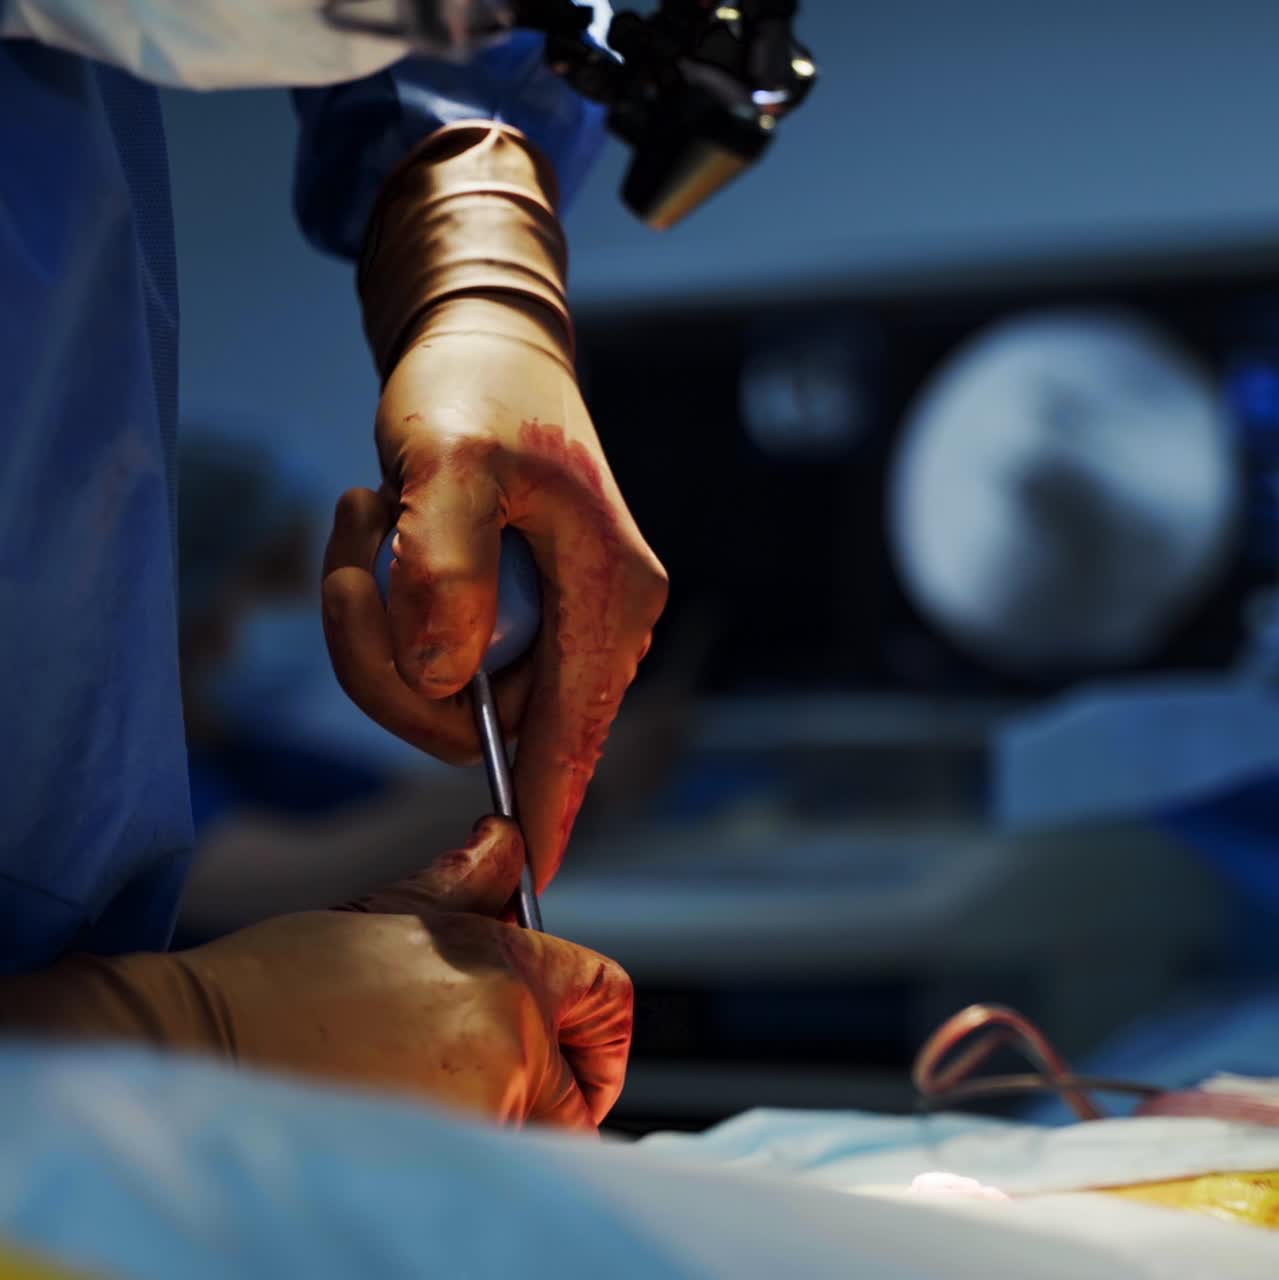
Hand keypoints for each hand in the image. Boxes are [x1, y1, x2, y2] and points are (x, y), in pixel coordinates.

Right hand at [0, 820, 632, 1129]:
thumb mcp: (382, 914)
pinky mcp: (448, 1158)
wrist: (198, 1047)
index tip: (576, 1045)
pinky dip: (474, 1154)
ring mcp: (483, 1101)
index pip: (606, 992)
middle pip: (586, 1085)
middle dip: (562, 1092)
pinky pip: (496, 1164)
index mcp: (504, 964)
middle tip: (507, 1091)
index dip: (596, 1024)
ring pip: (541, 1133)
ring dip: (510, 1125)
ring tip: (431, 1104)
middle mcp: (510, 1030)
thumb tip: (506, 841)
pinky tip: (411, 1130)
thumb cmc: (279, 982)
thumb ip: (461, 882)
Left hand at [321, 122, 666, 892]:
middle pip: (483, 716)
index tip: (525, 876)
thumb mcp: (452, 456)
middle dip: (390, 661)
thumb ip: (449, 568)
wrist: (477, 343)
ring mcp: (552, 621)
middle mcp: (596, 618)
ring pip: (443, 690)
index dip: (548, 804)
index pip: (576, 724)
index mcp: (611, 590)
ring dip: (374, 623)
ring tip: (367, 515)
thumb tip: (444, 680)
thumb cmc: (476, 387)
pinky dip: (380, 608)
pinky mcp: (508, 613)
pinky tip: (380, 524)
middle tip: (356, 555)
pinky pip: (429, 656)